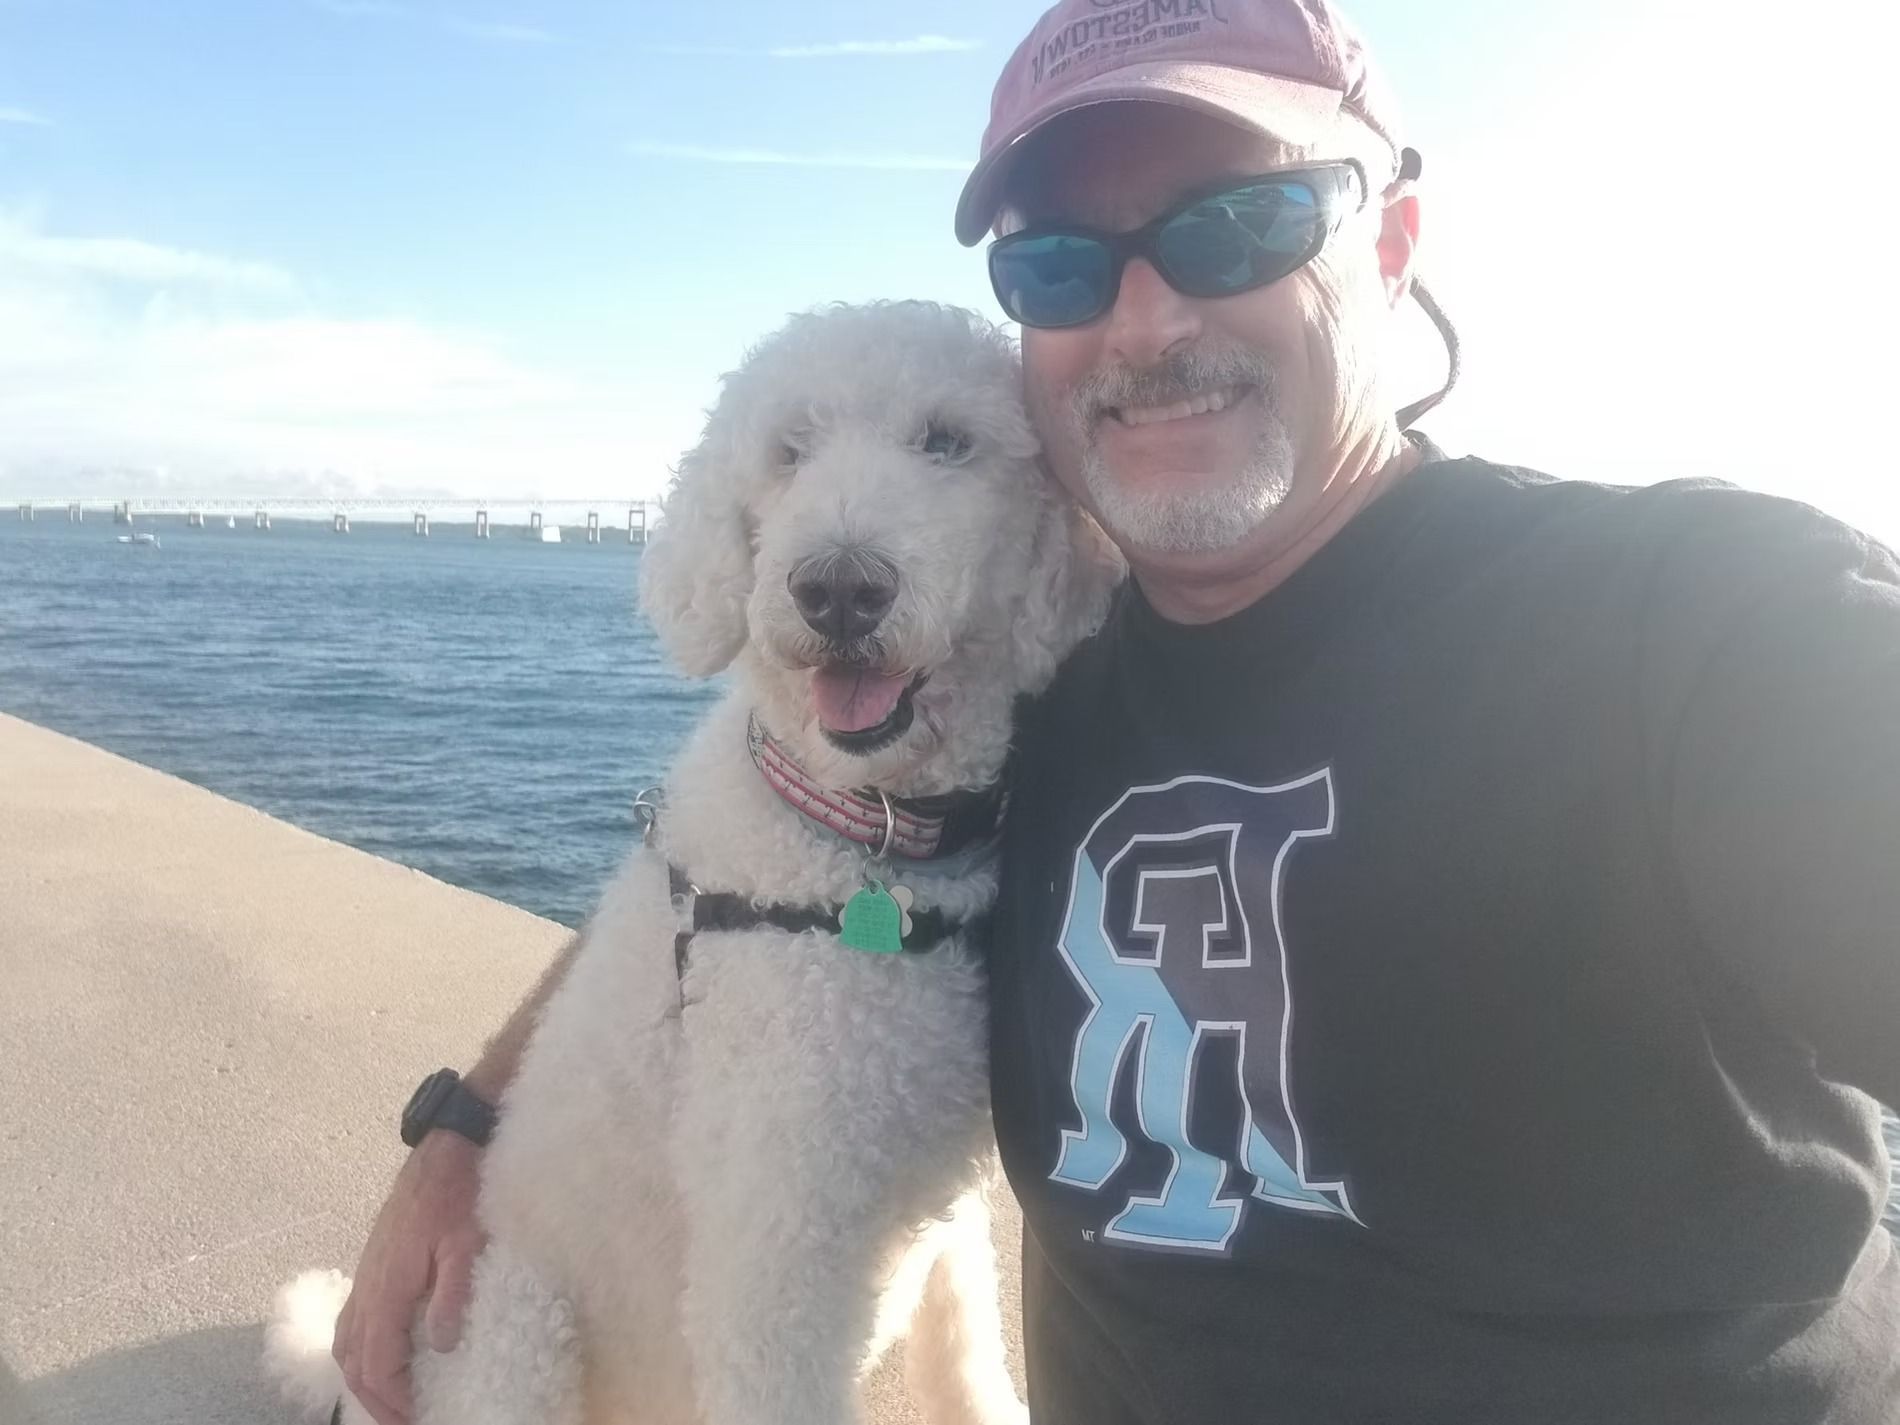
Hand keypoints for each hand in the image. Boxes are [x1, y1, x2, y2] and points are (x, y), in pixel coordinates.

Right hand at [332, 1132, 485, 1424]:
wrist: (449, 1145)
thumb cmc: (463, 1191)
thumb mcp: (468, 1242)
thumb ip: (453, 1293)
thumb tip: (442, 1344)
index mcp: (387, 1285)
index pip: (376, 1362)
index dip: (392, 1399)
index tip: (416, 1418)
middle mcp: (368, 1283)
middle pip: (353, 1359)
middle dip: (374, 1398)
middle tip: (405, 1419)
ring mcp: (368, 1271)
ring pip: (348, 1340)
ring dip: (365, 1376)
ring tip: (393, 1398)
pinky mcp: (376, 1261)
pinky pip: (354, 1317)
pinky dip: (362, 1348)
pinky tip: (385, 1353)